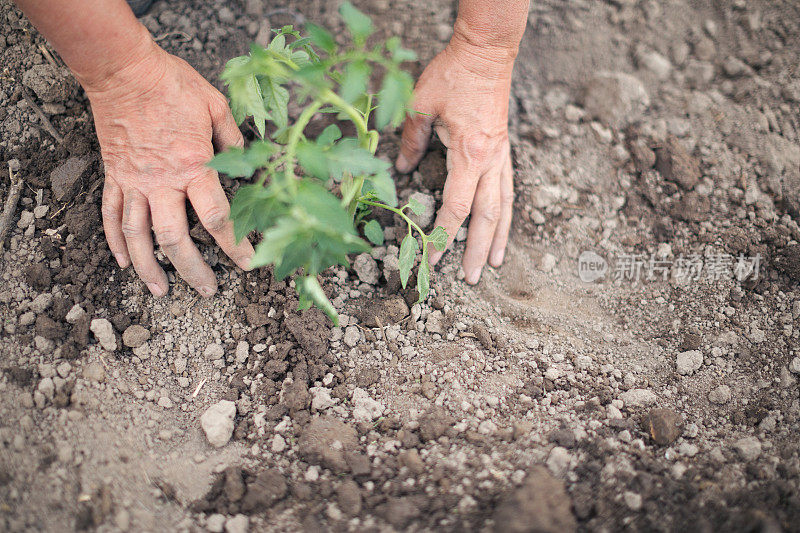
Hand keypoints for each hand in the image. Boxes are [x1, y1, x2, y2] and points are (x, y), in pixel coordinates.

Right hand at [85, 41, 253, 297]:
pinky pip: (111, 215)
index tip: (247, 264)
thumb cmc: (173, 84)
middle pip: (176, 239)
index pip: (217, 218)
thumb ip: (234, 140)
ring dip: (149, 268)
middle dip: (193, 271)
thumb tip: (249, 162)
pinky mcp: (114, 176)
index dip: (235, 246)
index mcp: (194, 167)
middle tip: (208, 291)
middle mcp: (162, 182)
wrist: (124, 69)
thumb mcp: (217, 106)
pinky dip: (116, 241)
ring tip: (160, 292)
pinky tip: (124, 262)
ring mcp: (134, 182)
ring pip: (139, 236)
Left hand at [396, 31, 515, 284]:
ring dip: (500, 238)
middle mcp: (491, 161)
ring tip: (497, 264)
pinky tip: (502, 228)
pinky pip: (508, 190)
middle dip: (479, 251)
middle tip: (472, 279)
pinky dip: (505, 214)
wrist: (487, 53)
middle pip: (487, 217)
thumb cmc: (453, 74)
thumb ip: (410, 141)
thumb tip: (402, 169)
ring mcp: (502, 157)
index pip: (456, 207)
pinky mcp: (505, 151)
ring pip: (504, 207)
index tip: (431, 258)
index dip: (442, 236)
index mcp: (469, 153)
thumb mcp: (421, 105)